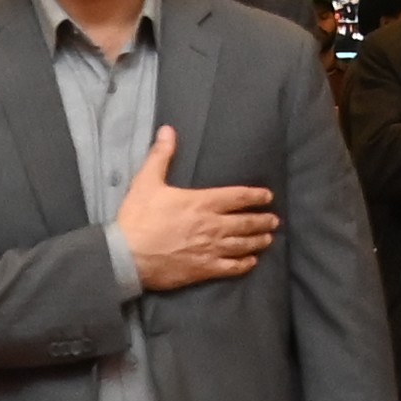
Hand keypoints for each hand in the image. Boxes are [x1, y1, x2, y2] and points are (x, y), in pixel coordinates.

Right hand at [116, 128, 277, 293]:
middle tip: (274, 220)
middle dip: (262, 221)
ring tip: (268, 239)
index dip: (255, 196)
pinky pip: (231, 268)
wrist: (127, 256)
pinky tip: (250, 262)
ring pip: (242, 245)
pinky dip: (243, 265)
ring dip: (258, 241)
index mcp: (202, 202)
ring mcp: (210, 249)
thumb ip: (161, 156)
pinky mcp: (204, 269)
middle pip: (246, 222)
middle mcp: (212, 226)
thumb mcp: (146, 181)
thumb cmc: (138, 218)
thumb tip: (168, 130)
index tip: (267, 196)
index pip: (238, 196)